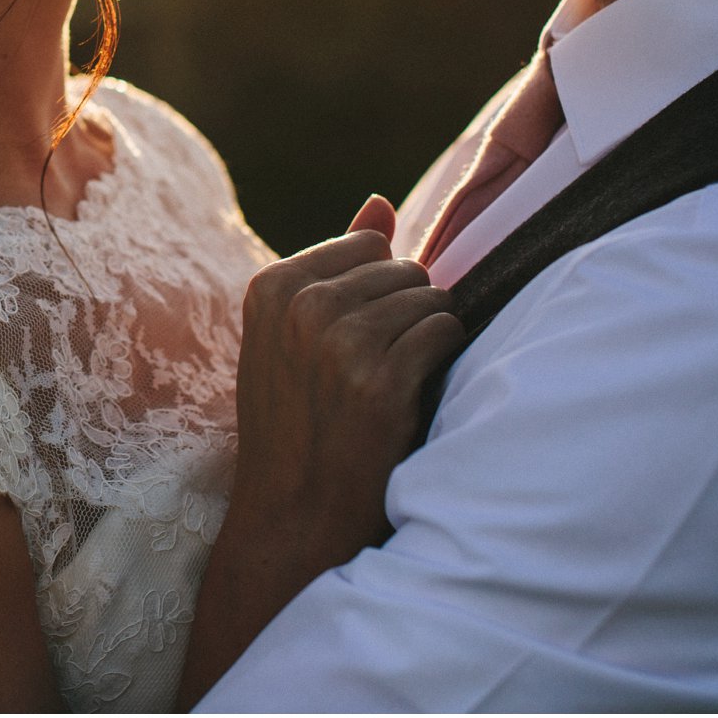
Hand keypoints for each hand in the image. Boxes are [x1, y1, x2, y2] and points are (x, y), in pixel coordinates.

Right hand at [228, 195, 465, 559]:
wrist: (293, 515)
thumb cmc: (298, 421)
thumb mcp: (289, 337)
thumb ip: (334, 266)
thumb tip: (380, 203)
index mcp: (272, 287)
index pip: (367, 245)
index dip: (377, 291)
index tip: (358, 337)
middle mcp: (302, 307)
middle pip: (402, 267)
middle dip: (407, 310)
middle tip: (383, 365)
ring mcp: (340, 344)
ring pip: (429, 296)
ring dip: (428, 335)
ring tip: (399, 378)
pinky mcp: (382, 382)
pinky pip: (444, 330)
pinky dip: (443, 356)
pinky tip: (416, 390)